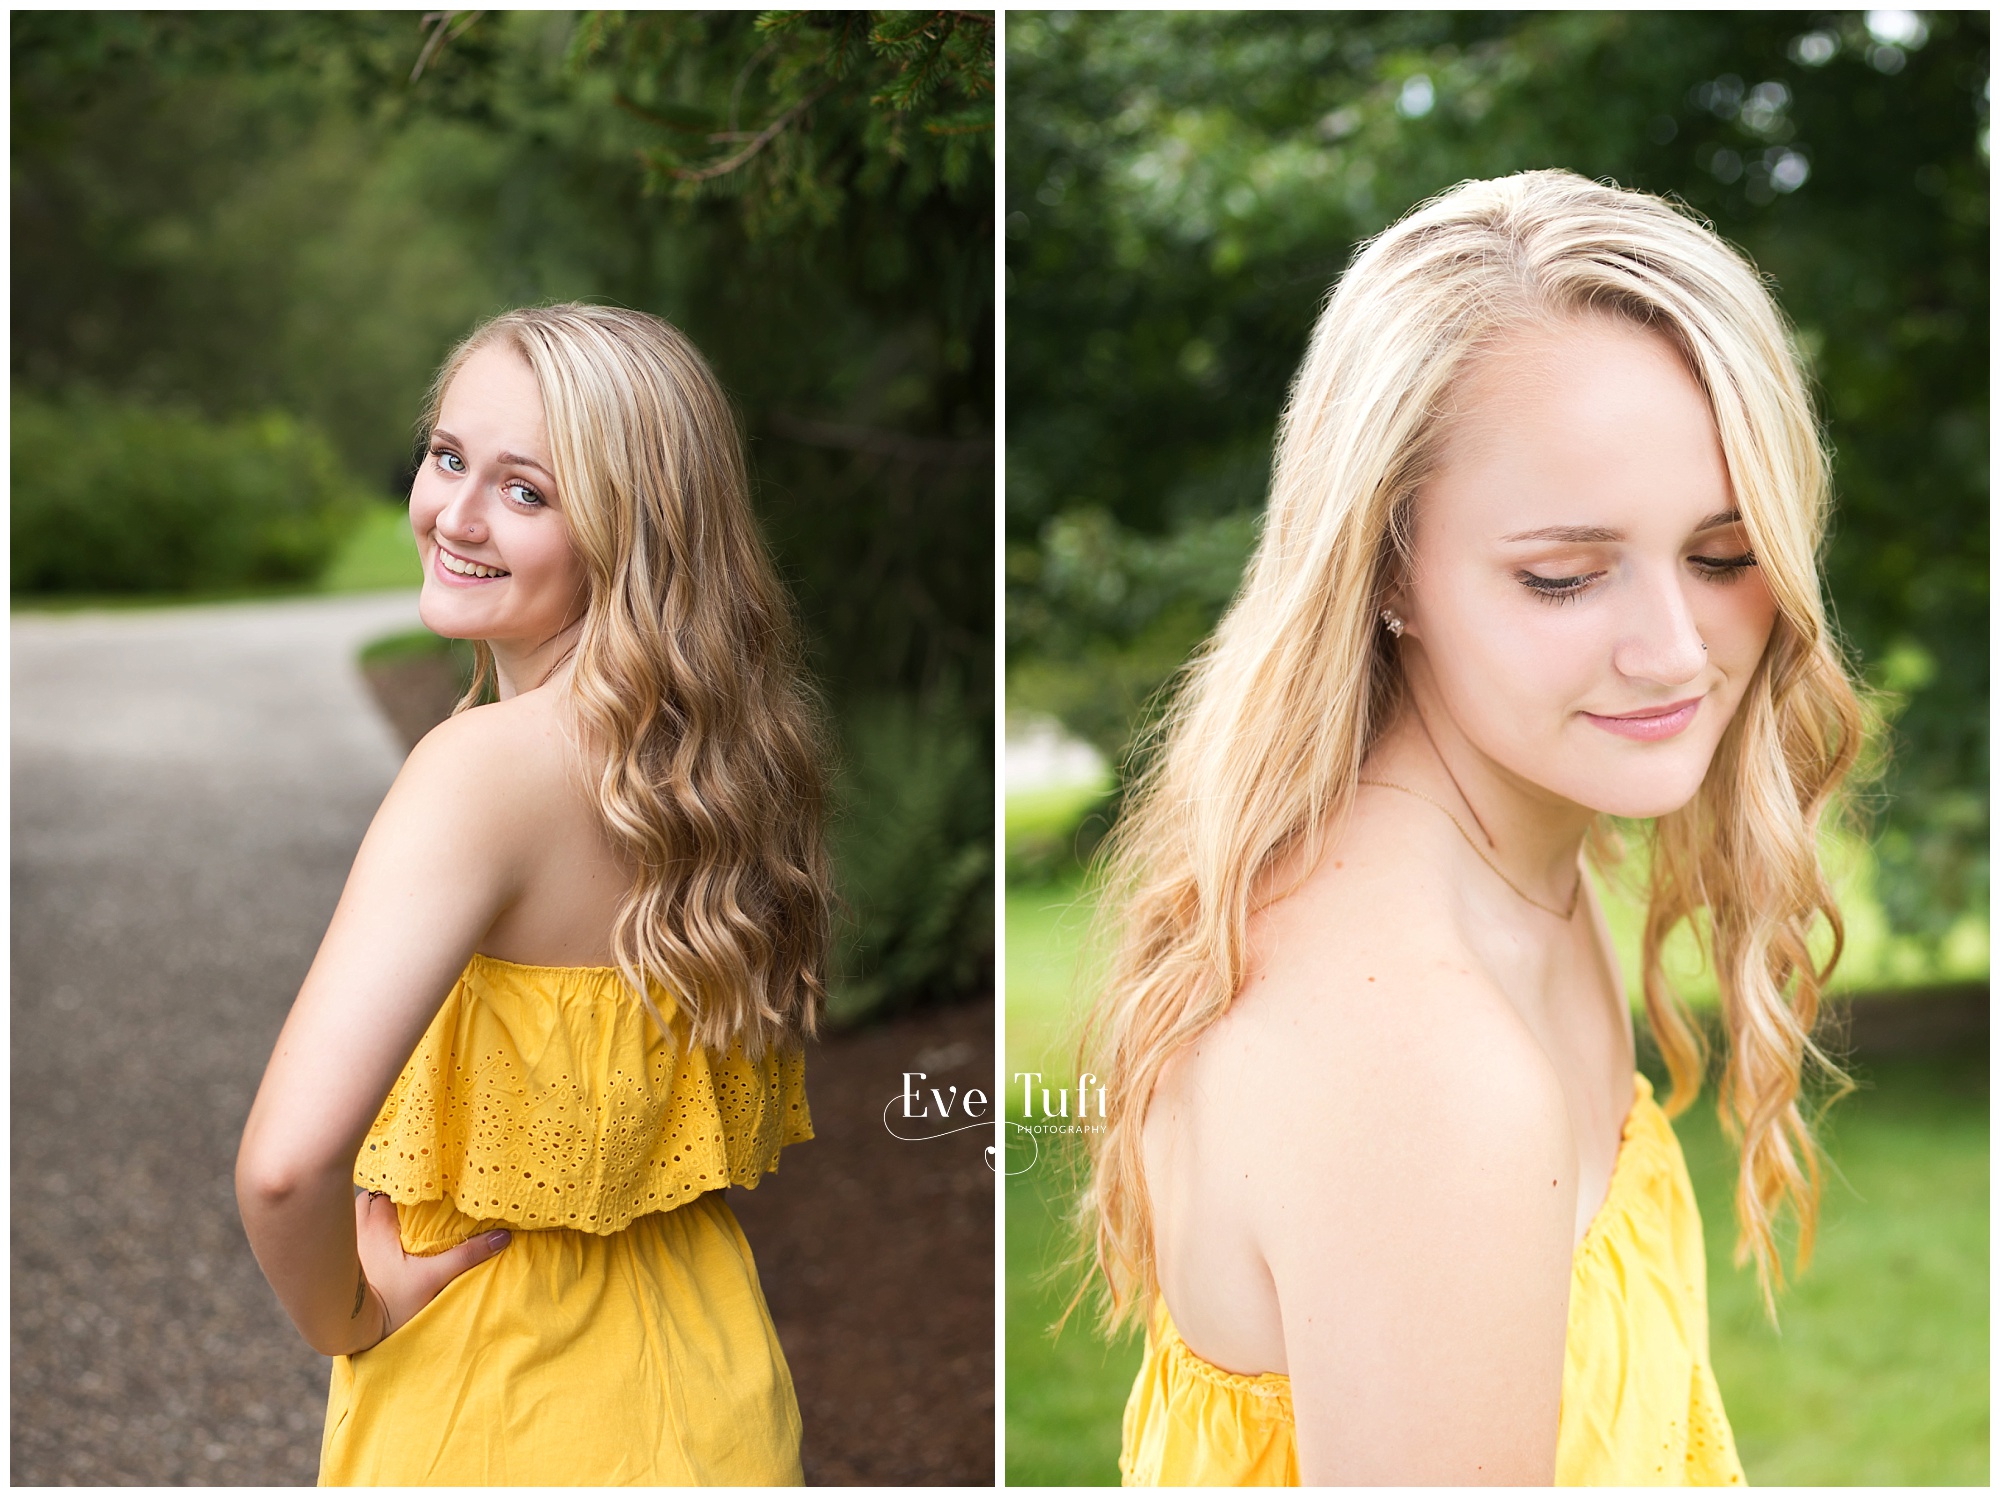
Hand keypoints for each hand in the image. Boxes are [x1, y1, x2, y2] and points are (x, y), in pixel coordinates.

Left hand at [351, 1190, 511, 1350]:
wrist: (352, 1331)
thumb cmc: (389, 1303)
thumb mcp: (432, 1278)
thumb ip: (465, 1256)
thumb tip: (500, 1237)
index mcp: (378, 1224)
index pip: (386, 1187)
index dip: (403, 1184)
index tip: (421, 1186)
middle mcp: (359, 1229)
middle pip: (369, 1198)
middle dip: (387, 1197)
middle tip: (409, 1203)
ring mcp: (348, 1245)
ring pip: (357, 1216)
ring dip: (372, 1214)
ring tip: (394, 1222)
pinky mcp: (343, 1263)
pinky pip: (350, 1235)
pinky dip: (362, 1232)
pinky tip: (377, 1245)